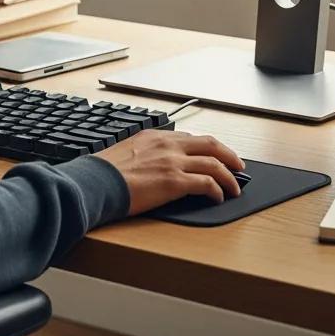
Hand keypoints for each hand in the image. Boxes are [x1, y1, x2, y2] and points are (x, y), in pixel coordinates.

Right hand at [95, 129, 245, 214]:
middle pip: (210, 144)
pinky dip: (217, 191)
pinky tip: (218, 198)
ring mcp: (172, 162)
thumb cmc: (104, 172)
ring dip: (229, 178)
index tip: (215, 155)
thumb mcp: (126, 152)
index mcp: (155, 136)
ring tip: (234, 188)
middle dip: (229, 155)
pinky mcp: (174, 182)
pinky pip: (207, 184)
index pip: (190, 138)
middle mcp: (167, 145)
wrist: (96, 182)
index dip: (208, 147)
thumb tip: (156, 166)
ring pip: (214, 164)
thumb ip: (146, 154)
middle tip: (238, 166)